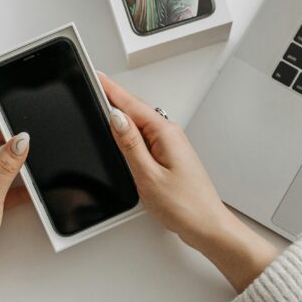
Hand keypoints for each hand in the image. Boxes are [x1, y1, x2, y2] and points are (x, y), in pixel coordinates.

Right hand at [100, 74, 277, 291]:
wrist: (208, 226)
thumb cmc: (185, 206)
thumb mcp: (148, 175)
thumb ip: (130, 145)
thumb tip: (116, 119)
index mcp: (165, 134)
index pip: (132, 104)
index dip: (111, 90)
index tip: (96, 76)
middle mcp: (170, 135)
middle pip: (136, 110)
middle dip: (114, 98)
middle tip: (94, 85)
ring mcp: (171, 146)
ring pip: (140, 124)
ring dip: (122, 115)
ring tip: (102, 104)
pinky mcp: (170, 157)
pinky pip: (146, 137)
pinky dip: (130, 132)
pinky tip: (122, 134)